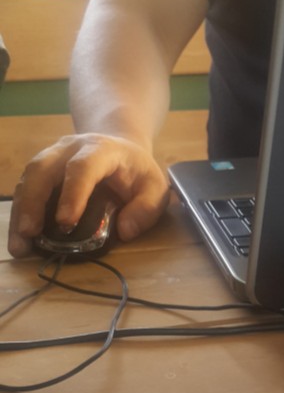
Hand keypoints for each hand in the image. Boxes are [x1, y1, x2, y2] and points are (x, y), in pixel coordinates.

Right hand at [8, 132, 169, 257]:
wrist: (120, 148)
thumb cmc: (137, 172)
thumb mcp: (155, 188)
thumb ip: (146, 209)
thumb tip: (125, 231)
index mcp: (101, 149)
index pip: (82, 168)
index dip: (72, 193)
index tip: (65, 223)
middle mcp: (70, 148)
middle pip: (43, 169)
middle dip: (33, 202)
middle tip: (29, 233)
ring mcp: (52, 157)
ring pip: (28, 178)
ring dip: (21, 211)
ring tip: (20, 244)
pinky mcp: (42, 170)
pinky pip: (25, 188)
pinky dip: (20, 213)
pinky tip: (20, 238)